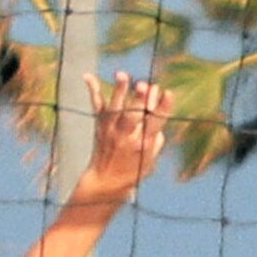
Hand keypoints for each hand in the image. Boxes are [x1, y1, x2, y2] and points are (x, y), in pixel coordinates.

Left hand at [74, 76, 169, 208]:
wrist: (105, 181)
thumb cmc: (133, 171)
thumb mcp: (150, 161)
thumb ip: (156, 140)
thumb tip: (158, 117)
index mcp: (142, 145)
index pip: (155, 124)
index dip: (162, 108)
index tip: (169, 93)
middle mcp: (126, 136)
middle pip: (133, 115)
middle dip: (139, 100)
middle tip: (143, 85)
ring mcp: (110, 129)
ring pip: (115, 108)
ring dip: (119, 90)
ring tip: (122, 74)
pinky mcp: (99, 125)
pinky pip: (96, 106)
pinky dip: (92, 90)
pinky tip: (87, 75)